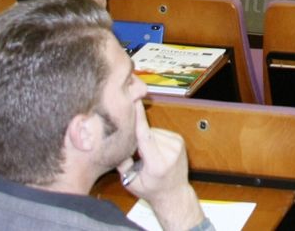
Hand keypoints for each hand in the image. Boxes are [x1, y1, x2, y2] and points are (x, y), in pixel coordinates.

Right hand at [118, 100, 204, 230]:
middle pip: (146, 133)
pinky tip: (156, 152)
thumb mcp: (130, 182)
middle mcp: (170, 152)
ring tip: (148, 157)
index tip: (134, 102)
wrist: (174, 193)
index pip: (145, 136)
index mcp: (157, 163)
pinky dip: (154, 139)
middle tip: (137, 157)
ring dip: (147, 140)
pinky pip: (160, 132)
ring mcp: (177, 144)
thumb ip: (122, 162)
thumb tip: (115, 142)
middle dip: (138, 140)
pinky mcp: (179, 139)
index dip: (138, 118)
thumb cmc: (150, 190)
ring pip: (152, 131)